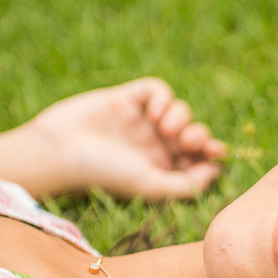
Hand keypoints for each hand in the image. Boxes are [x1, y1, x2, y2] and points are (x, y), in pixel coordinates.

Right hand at [23, 77, 226, 198]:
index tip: (215, 152)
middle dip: (198, 136)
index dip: (211, 154)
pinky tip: (155, 111)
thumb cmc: (104, 174)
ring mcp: (140, 122)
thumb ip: (188, 185)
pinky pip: (157, 90)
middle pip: (193, 134)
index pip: (198, 160)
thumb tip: (217, 170)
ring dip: (182, 117)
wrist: (61, 151)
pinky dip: (163, 97)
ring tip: (167, 129)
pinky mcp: (126, 99)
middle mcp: (152, 147)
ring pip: (179, 111)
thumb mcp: (151, 186)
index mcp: (160, 171)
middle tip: (187, 141)